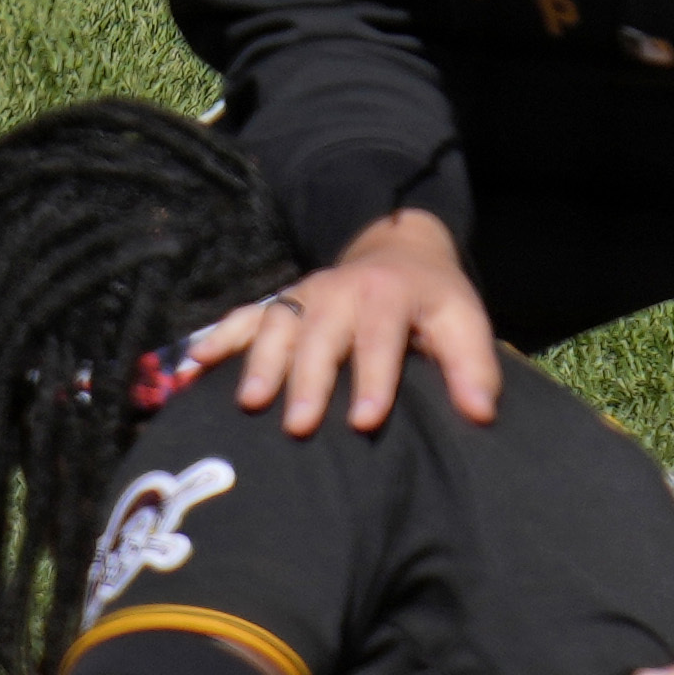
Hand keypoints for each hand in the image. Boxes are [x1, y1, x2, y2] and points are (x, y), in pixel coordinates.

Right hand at [215, 207, 493, 437]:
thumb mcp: (462, 320)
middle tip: (298, 425)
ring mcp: (304, 296)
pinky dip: (216, 341)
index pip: (382, 338)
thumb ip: (472, 366)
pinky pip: (241, 318)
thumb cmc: (430, 300)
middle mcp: (342, 292)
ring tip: (249, 404)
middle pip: (323, 335)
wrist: (397, 248)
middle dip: (310, 379)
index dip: (375, 378)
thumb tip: (482, 415)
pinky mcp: (277, 304)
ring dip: (261, 362)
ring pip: (278, 325)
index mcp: (391, 296)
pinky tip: (191, 370)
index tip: (364, 421)